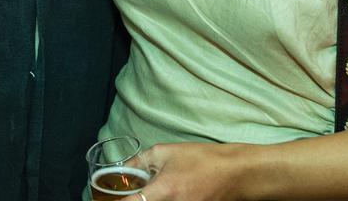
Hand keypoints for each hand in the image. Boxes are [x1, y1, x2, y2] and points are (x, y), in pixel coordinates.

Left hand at [130, 142, 245, 200]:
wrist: (236, 173)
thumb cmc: (203, 160)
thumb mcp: (166, 152)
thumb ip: (139, 162)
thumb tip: (121, 170)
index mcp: (163, 192)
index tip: (111, 198)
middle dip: (137, 199)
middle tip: (141, 189)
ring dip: (152, 199)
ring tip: (165, 188)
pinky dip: (168, 200)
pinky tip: (175, 193)